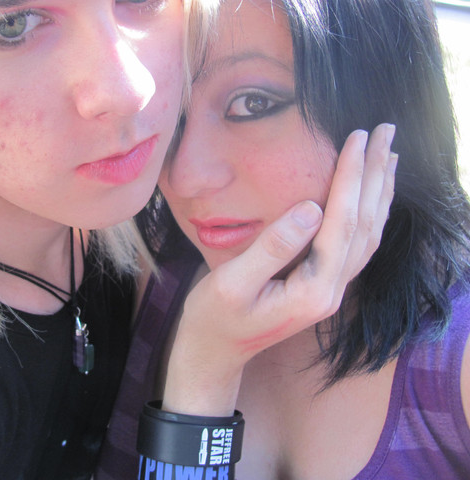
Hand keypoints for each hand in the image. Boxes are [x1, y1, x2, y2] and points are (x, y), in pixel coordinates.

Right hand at [162, 124, 397, 415]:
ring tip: (387, 155)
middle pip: (365, 225)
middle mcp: (331, 292)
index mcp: (313, 290)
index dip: (350, 177)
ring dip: (379, 193)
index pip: (342, 223)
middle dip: (375, 176)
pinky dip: (368, 214)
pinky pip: (355, 245)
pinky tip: (370, 196)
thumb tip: (311, 209)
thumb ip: (272, 248)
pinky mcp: (321, 287)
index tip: (357, 137)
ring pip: (367, 236)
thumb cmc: (214, 318)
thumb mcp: (233, 283)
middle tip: (384, 132)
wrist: (214, 353)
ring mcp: (330, 292)